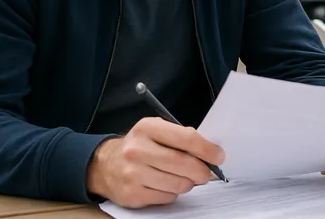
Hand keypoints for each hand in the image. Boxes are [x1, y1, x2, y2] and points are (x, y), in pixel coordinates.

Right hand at [86, 117, 225, 207]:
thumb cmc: (140, 145)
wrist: (105, 164)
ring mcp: (133, 174)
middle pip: (184, 164)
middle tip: (206, 172)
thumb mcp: (157, 130)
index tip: (219, 156)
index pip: (186, 139)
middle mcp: (137, 150)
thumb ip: (182, 136)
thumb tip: (210, 149)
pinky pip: (167, 198)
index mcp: (147, 128)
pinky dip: (173, 193)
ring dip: (188, 183)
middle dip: (202, 171)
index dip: (208, 149)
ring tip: (184, 177)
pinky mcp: (132, 195)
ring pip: (178, 184)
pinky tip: (166, 184)